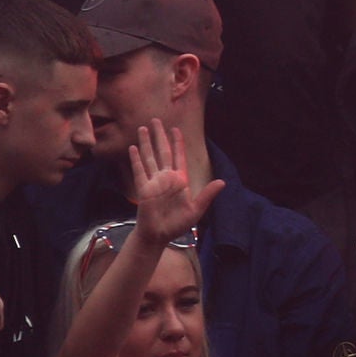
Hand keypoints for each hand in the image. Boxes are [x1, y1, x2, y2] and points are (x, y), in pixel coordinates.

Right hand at [127, 119, 221, 248]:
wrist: (159, 236)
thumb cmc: (177, 224)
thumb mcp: (196, 209)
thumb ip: (207, 195)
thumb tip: (222, 182)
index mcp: (180, 180)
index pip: (178, 156)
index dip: (177, 142)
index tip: (175, 129)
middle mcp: (166, 177)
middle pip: (162, 151)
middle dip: (159, 136)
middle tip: (155, 120)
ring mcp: (154, 182)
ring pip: (149, 157)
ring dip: (146, 143)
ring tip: (142, 128)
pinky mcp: (143, 189)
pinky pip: (140, 171)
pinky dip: (136, 159)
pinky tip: (133, 148)